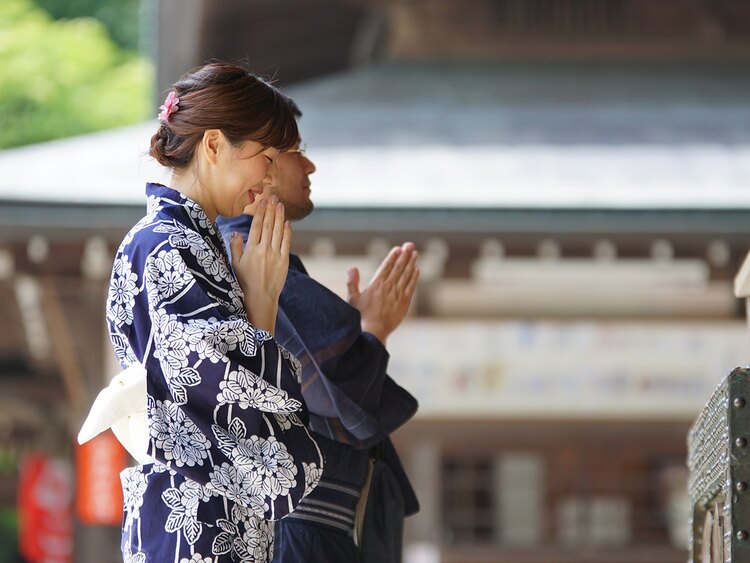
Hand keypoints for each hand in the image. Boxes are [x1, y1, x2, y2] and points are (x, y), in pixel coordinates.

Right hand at [230, 195, 290, 333]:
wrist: (260, 297)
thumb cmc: (245, 281)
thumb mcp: (235, 264)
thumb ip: (235, 247)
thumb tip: (236, 232)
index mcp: (250, 249)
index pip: (256, 226)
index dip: (260, 212)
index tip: (262, 201)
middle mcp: (263, 250)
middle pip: (268, 225)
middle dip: (271, 210)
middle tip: (273, 197)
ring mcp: (275, 255)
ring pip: (278, 231)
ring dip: (280, 217)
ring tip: (281, 205)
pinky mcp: (284, 261)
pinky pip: (286, 243)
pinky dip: (287, 232)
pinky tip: (288, 222)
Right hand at [347, 242, 419, 345]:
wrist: (373, 332)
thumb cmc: (360, 316)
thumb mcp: (352, 298)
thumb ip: (352, 282)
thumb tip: (352, 267)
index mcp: (376, 284)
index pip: (386, 266)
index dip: (393, 256)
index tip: (398, 248)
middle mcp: (388, 286)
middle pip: (399, 267)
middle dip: (405, 255)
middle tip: (410, 245)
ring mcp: (398, 294)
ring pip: (407, 274)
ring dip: (411, 263)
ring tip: (415, 253)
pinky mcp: (404, 302)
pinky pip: (411, 286)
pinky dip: (414, 277)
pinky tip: (417, 270)